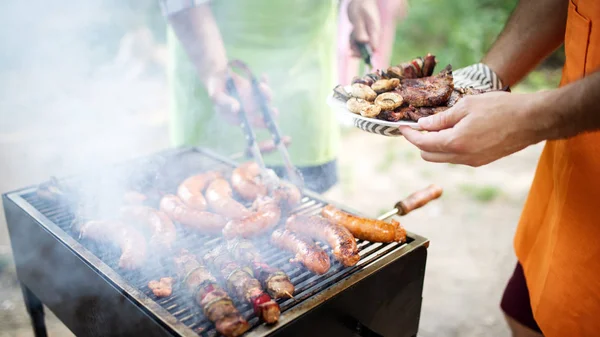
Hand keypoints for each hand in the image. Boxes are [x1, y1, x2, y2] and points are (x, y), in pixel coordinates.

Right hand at [205, 70, 277, 127]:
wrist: (217, 74)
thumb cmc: (214, 87)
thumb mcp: (216, 95)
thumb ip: (225, 103)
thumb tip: (236, 109)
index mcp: (237, 117)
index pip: (250, 124)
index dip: (260, 125)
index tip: (266, 122)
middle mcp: (247, 111)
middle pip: (262, 114)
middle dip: (270, 114)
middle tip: (274, 111)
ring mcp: (252, 100)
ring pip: (265, 100)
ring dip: (267, 94)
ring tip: (261, 86)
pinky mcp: (255, 90)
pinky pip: (263, 88)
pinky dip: (265, 83)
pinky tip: (264, 76)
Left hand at [347, 0, 380, 56]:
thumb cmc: (359, 6)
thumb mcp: (357, 18)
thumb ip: (360, 30)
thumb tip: (363, 41)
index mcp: (374, 31)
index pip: (373, 47)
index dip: (367, 54)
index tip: (358, 56)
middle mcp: (372, 34)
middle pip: (367, 49)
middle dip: (358, 52)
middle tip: (350, 53)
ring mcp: (368, 34)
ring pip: (360, 46)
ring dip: (353, 45)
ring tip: (350, 37)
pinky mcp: (363, 33)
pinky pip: (357, 40)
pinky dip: (352, 39)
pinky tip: (351, 32)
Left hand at [398, 91, 541, 166]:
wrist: (533, 120)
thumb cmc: (501, 107)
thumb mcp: (467, 106)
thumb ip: (441, 118)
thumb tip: (422, 125)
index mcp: (455, 143)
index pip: (422, 143)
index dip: (409, 135)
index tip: (402, 127)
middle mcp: (462, 157)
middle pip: (428, 155)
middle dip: (420, 141)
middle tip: (420, 124)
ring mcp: (473, 162)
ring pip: (442, 158)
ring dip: (435, 144)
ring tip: (439, 125)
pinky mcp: (482, 161)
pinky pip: (457, 157)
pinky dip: (450, 147)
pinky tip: (456, 131)